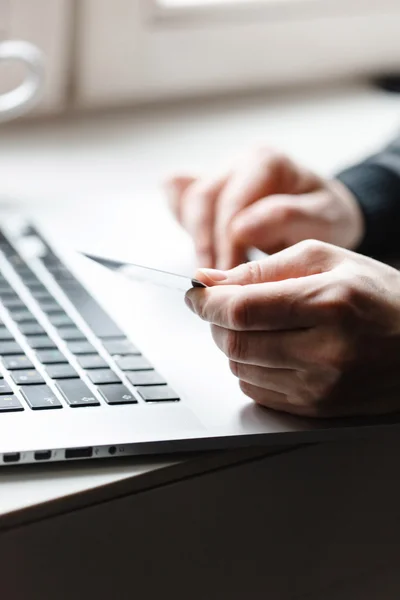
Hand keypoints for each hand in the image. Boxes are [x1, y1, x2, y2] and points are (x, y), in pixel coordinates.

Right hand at [165, 148, 364, 269]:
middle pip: (202, 200)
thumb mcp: (323, 219)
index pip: (231, 204)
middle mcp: (237, 163)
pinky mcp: (211, 193)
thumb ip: (287, 219)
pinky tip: (197, 254)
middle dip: (207, 246)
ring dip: (197, 243)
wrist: (324, 215)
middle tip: (216, 288)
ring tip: (210, 281)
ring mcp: (221, 174)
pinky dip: (184, 227)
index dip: (227, 245)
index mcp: (265, 162)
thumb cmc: (326, 218)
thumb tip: (240, 228)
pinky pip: (184, 204)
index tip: (231, 282)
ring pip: (190, 204)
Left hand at [185, 240, 399, 417]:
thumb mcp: (325, 259)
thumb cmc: (379, 295)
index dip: (207, 302)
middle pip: (234, 344)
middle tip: (223, 307)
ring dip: (233, 345)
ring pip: (240, 369)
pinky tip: (274, 350)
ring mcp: (322, 387)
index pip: (241, 310)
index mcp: (329, 304)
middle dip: (216, 323)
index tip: (196, 294)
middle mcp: (326, 351)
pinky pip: (257, 391)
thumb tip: (207, 281)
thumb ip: (261, 269)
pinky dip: (251, 368)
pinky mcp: (318, 409)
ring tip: (259, 326)